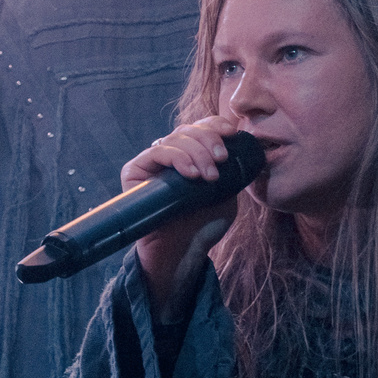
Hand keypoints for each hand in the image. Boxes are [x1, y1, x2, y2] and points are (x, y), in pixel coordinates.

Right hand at [123, 112, 249, 307]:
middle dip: (208, 140)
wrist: (183, 252)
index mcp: (190, 155)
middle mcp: (168, 154)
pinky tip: (192, 174)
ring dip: (196, 152)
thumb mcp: (226, 193)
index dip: (215, 125)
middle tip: (222, 160)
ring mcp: (150, 163)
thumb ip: (232, 171)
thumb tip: (243, 148)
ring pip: (173, 139)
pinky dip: (177, 158)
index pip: (200, 128)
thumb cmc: (203, 225)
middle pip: (187, 130)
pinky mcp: (134, 172)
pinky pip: (155, 153)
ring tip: (210, 176)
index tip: (232, 133)